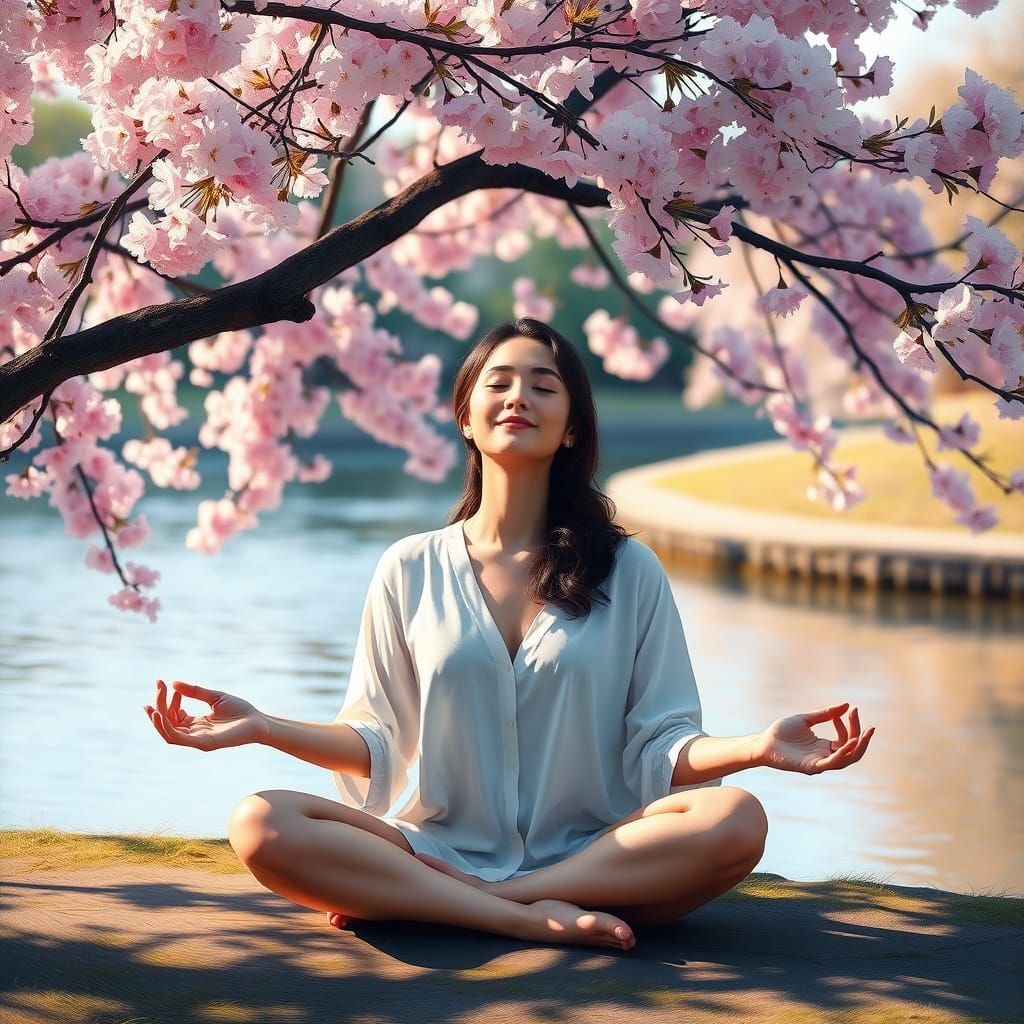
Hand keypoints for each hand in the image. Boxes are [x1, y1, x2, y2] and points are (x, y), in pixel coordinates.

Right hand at [143, 679, 267, 750]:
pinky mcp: (202, 743)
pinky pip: (177, 738)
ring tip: (151, 702)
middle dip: (159, 704)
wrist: (259, 721)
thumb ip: (195, 691)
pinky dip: (165, 728)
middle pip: (167, 722)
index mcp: (196, 723)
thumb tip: (173, 683)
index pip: (172, 715)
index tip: (167, 683)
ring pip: (167, 732)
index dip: (166, 699)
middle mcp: (194, 733)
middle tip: (158, 685)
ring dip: (157, 717)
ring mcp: (197, 739)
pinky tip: (160, 714)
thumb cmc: (241, 710)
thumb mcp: (215, 697)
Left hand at [755, 702, 874, 775]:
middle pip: (852, 751)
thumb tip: (847, 705)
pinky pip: (831, 763)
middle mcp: (825, 756)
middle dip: (863, 738)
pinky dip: (842, 754)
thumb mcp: (806, 719)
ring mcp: (819, 763)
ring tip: (865, 732)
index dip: (851, 724)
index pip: (847, 739)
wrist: (763, 741)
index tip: (851, 710)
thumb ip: (826, 714)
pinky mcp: (811, 767)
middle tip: (870, 726)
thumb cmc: (782, 731)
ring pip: (847, 759)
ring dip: (858, 747)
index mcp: (825, 746)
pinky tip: (849, 743)